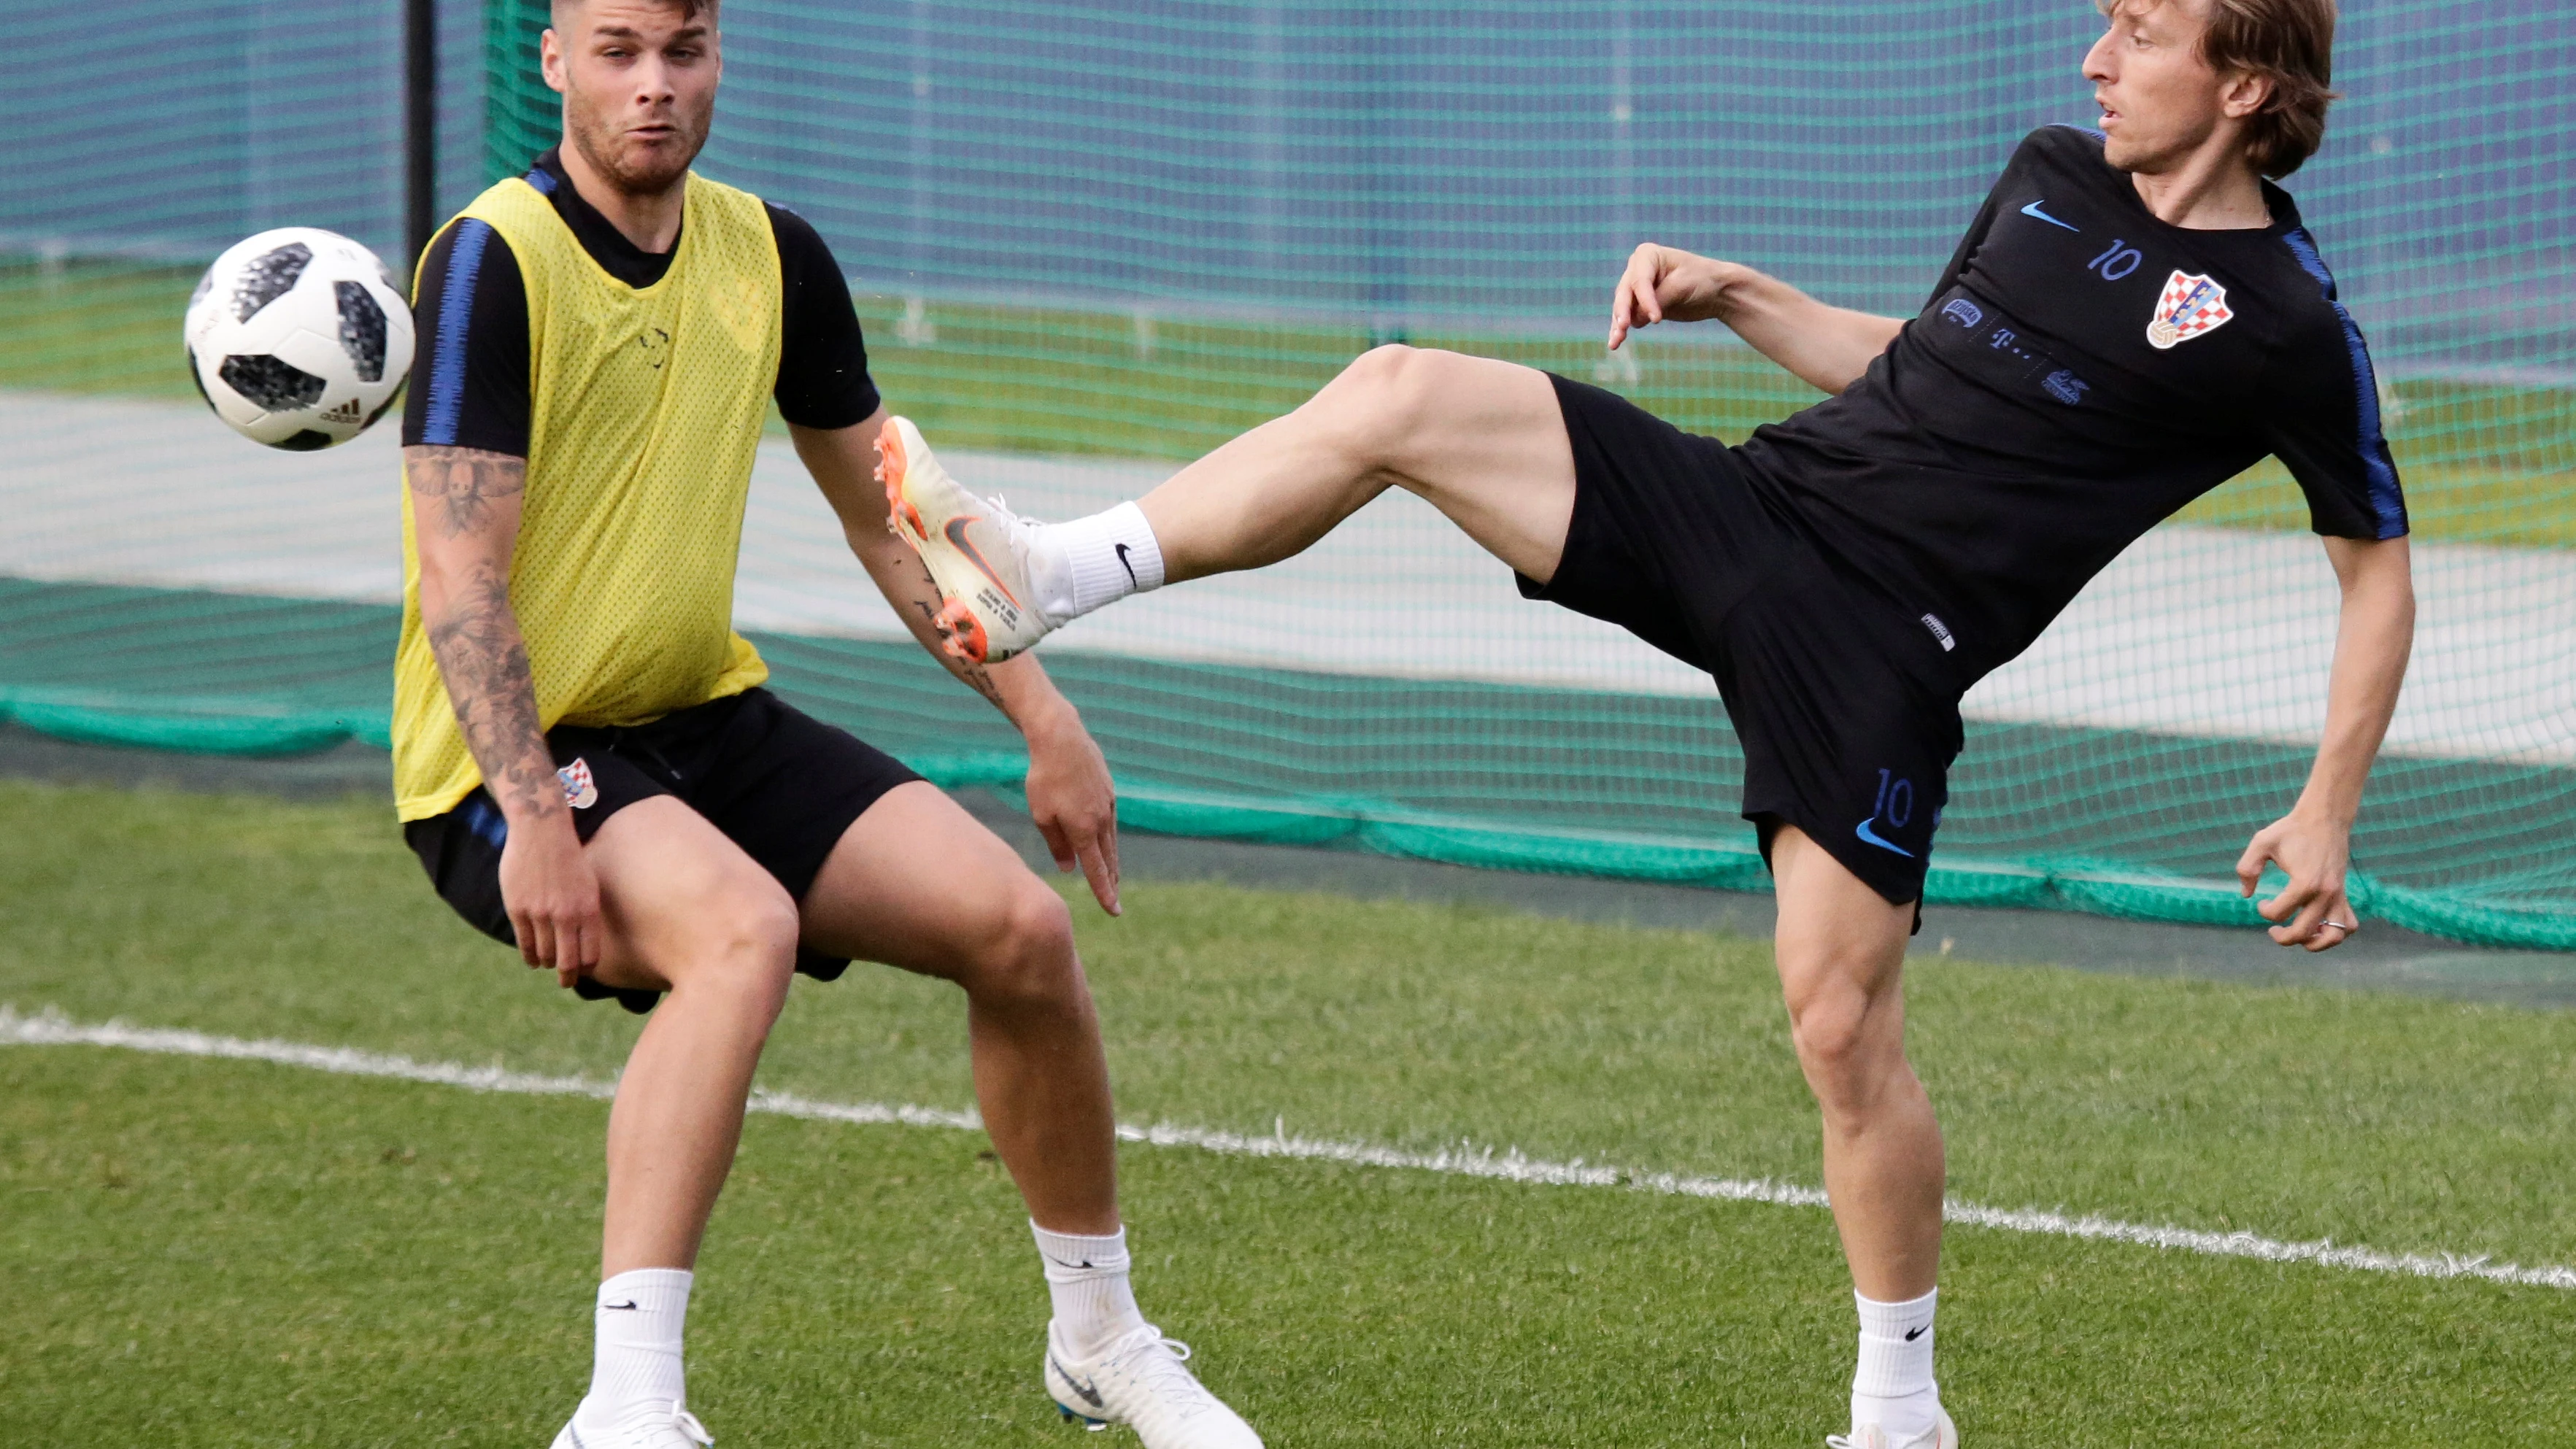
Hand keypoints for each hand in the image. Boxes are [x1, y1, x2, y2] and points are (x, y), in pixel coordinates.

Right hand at [497, 808, 604, 984]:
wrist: (541, 832)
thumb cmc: (570, 858)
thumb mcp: (590, 884)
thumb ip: (587, 914)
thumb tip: (586, 945)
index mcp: (588, 909)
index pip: (590, 955)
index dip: (587, 969)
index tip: (584, 973)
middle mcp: (565, 915)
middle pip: (567, 962)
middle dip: (568, 977)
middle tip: (567, 982)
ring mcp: (540, 913)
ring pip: (545, 954)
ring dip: (547, 964)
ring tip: (549, 965)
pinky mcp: (518, 909)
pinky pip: (525, 943)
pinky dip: (529, 956)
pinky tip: (532, 960)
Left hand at [1023, 704, 1121, 914]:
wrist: (1062, 738)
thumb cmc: (1044, 778)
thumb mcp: (1042, 815)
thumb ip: (1056, 844)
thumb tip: (1068, 867)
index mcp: (1084, 830)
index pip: (1096, 870)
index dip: (1104, 893)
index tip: (1114, 910)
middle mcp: (1101, 821)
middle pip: (1109, 859)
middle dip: (1111, 882)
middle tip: (1115, 900)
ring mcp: (1108, 805)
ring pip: (1111, 840)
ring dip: (1112, 861)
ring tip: (1113, 877)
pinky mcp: (1109, 791)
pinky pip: (1110, 822)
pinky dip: (1109, 837)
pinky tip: (1106, 840)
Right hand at [1608, 244, 1730, 350]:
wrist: (1716, 292)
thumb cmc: (1702, 280)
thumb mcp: (1682, 286)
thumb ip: (1658, 300)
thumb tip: (1635, 320)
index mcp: (1647, 255)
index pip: (1640, 281)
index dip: (1645, 300)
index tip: (1656, 319)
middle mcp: (1637, 269)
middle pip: (1625, 293)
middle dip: (1622, 312)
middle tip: (1623, 328)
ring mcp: (1637, 288)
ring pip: (1622, 308)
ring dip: (1618, 325)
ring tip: (1616, 342)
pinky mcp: (1641, 305)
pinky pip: (1628, 318)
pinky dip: (1622, 330)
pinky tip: (1615, 343)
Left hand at [2235, 807, 2358, 951]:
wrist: (2324, 818)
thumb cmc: (2290, 830)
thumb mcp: (2261, 842)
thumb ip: (2247, 868)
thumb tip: (2246, 895)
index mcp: (2304, 882)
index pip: (2279, 913)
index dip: (2264, 911)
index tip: (2262, 901)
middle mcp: (2325, 893)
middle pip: (2304, 932)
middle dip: (2283, 938)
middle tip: (2273, 931)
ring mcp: (2338, 895)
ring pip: (2334, 935)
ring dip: (2316, 944)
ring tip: (2300, 939)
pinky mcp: (2343, 893)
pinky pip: (2349, 923)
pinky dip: (2336, 932)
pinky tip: (2318, 928)